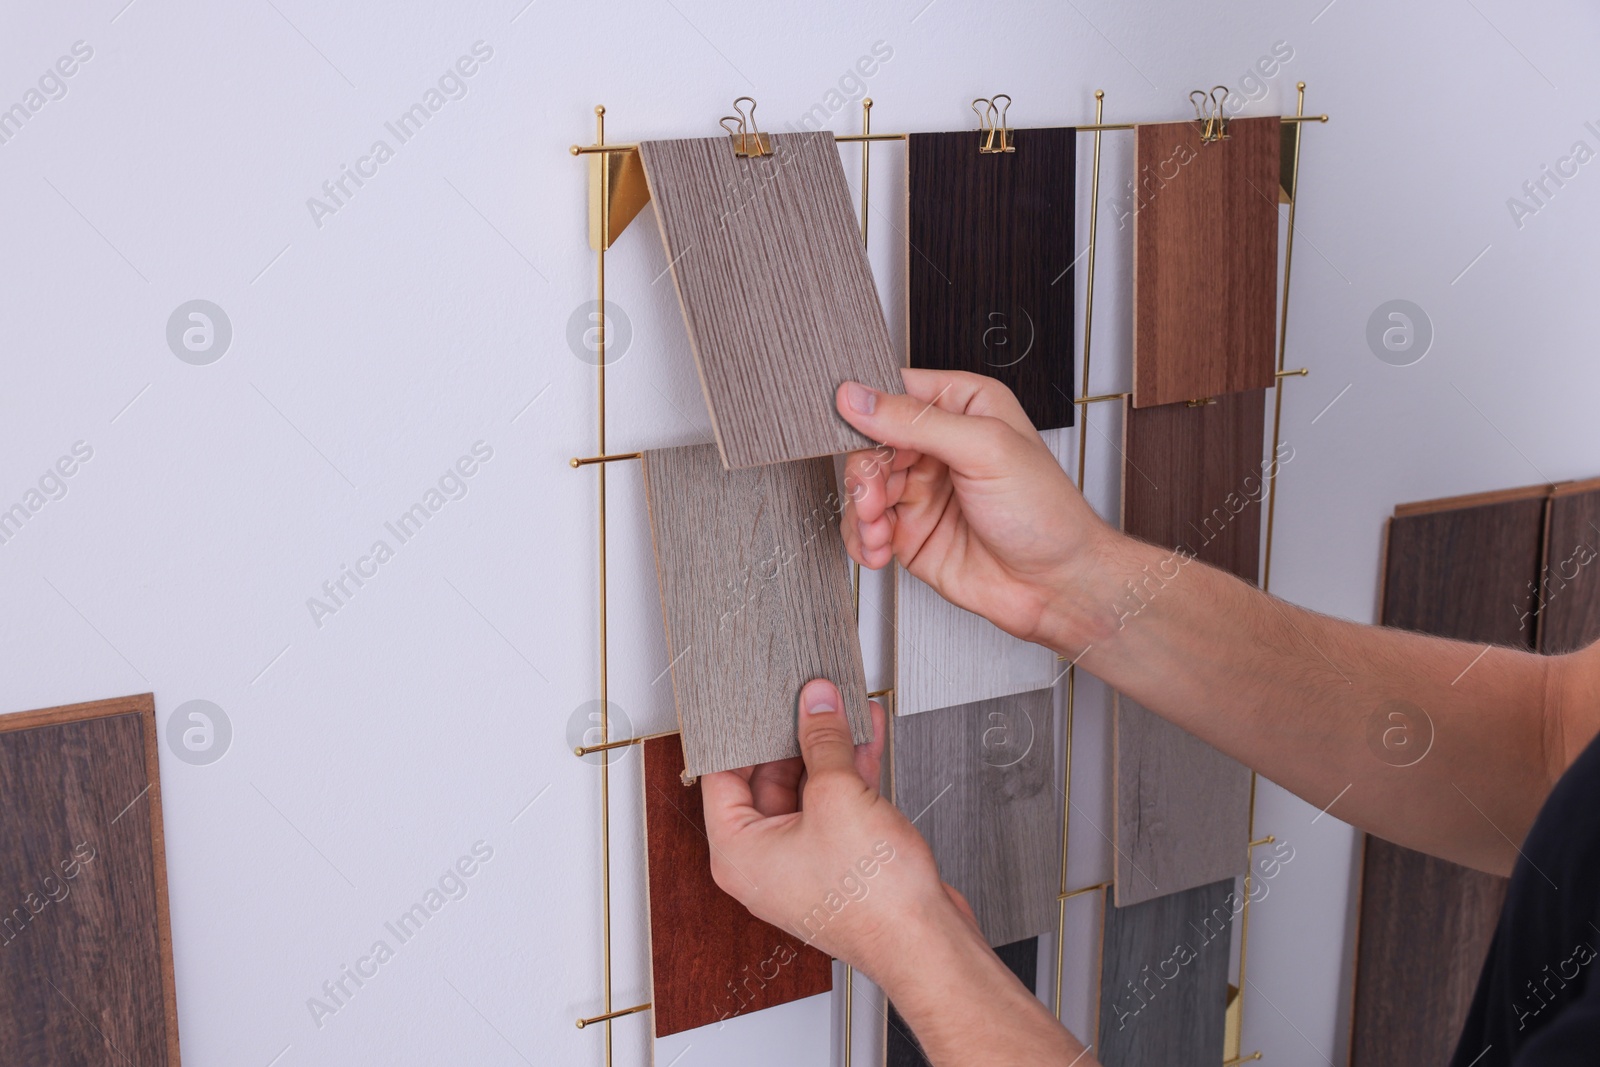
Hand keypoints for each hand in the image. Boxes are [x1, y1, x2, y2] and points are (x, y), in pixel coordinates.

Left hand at [700, 678, 976, 975]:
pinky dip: (849, 771)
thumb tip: (816, 705)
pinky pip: (835, 806)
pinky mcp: (839, 862)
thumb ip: (824, 740)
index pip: (721, 777)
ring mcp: (803, 862)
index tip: (758, 703)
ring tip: (841, 708)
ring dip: (827, 749)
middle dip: (794, 736)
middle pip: (767, 780)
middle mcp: (764, 862)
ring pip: (807, 790)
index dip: (741, 736)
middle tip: (808, 699)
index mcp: (739, 854)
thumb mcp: (838, 796)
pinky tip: (865, 736)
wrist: (926, 943)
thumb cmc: (874, 904)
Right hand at [836, 368, 1112, 650]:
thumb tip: (860, 398)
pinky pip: (865, 527)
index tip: (857, 434)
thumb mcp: (985, 449)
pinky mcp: (911, 531)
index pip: (895, 393)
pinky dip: (862, 539)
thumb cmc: (1047, 513)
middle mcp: (939, 446)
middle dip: (864, 474)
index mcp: (964, 407)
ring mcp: (922, 490)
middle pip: (870, 443)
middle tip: (872, 496)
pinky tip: (879, 548)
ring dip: (861, 511)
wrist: (1056, 585)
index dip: (869, 413)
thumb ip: (917, 421)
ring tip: (878, 529)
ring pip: (862, 487)